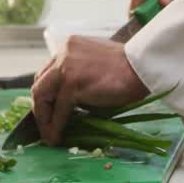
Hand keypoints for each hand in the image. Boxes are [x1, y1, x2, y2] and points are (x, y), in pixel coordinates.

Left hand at [30, 36, 147, 144]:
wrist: (142, 67)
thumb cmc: (127, 69)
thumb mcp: (95, 66)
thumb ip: (78, 75)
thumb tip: (65, 103)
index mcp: (70, 46)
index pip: (48, 72)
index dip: (46, 94)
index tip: (47, 110)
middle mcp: (63, 52)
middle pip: (40, 83)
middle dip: (40, 107)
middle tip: (44, 125)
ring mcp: (66, 67)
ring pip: (43, 96)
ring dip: (44, 119)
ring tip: (49, 135)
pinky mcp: (72, 83)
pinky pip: (58, 109)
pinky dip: (55, 125)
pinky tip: (57, 136)